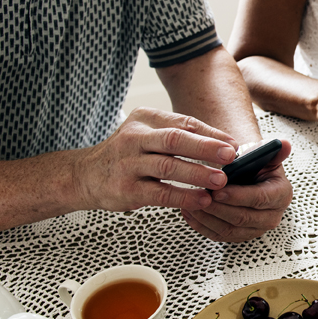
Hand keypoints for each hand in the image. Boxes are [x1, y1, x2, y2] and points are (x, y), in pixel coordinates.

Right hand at [72, 108, 239, 212]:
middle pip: (175, 139)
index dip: (211, 134)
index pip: (183, 123)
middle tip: (230, 156)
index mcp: (144, 119)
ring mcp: (128, 164)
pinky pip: (160, 192)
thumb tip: (223, 144)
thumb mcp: (147, 133)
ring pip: (168, 166)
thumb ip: (179, 135)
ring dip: (198, 174)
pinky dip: (184, 196)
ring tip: (221, 180)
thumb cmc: (125, 154)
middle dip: (206, 148)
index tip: (232, 144)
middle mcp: (134, 138)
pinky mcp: (126, 189)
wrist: (85, 175)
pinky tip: (202, 200)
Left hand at [182, 140, 293, 241]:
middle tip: (200, 197)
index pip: (260, 199)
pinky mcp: (238, 236)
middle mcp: (271, 216)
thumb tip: (284, 143)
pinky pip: (218, 235)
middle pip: (243, 218)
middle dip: (218, 208)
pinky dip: (201, 225)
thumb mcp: (264, 154)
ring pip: (228, 230)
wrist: (248, 176)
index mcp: (280, 195)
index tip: (218, 191)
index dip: (238, 196)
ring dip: (207, 217)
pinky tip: (189, 212)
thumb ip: (273, 150)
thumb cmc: (255, 164)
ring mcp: (254, 229)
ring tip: (190, 203)